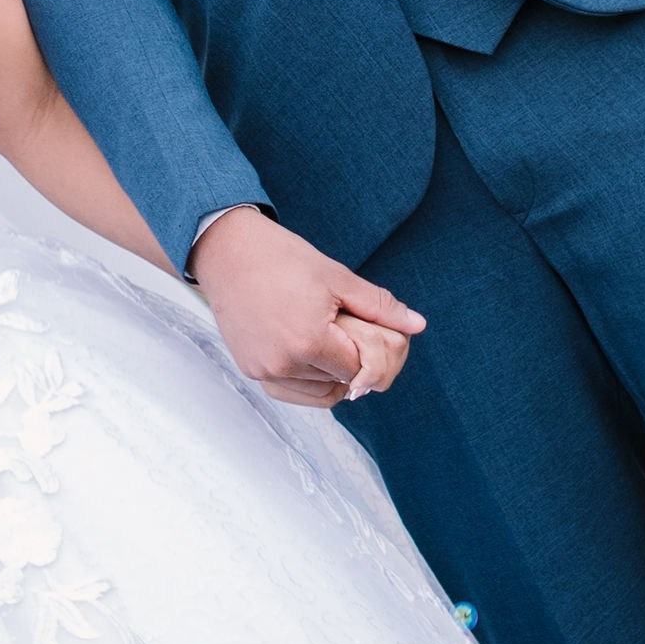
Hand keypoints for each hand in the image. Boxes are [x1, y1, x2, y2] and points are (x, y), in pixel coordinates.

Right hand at [187, 206, 423, 407]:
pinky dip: (305, 379)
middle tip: (339, 327)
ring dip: (327, 373)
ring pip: (316, 392)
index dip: (366, 351)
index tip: (357, 327)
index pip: (358, 370)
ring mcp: (264, 371)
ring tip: (320, 335)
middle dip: (348, 361)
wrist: (227, 251)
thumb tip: (417, 325)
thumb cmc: (282, 259)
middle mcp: (284, 365)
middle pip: (339, 383)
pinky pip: (289, 391)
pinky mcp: (250, 370)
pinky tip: (305, 350)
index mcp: (310, 343)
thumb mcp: (337, 277)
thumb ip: (379, 306)